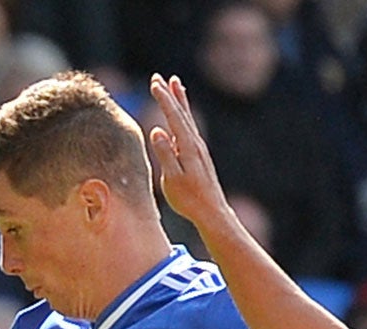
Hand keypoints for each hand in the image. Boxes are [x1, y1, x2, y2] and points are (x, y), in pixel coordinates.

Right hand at [147, 75, 230, 232]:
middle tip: (159, 77)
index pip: (173, 117)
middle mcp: (195, 143)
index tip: (154, 83)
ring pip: (188, 118)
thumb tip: (157, 131)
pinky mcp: (200, 155)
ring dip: (180, 100)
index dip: (164, 99)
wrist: (212, 212)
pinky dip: (185, 115)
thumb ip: (165, 154)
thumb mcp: (172, 179)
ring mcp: (199, 148)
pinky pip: (191, 128)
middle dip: (170, 94)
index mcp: (187, 147)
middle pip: (182, 113)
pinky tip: (182, 115)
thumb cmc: (189, 199)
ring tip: (174, 84)